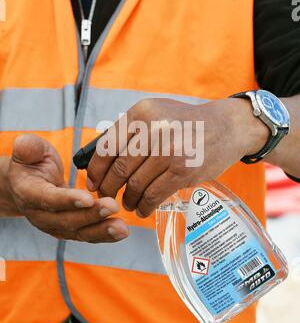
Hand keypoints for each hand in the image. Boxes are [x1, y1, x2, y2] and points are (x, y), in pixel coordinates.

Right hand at [6, 134, 128, 241]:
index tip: (88, 198)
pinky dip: (104, 235)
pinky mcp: (68, 231)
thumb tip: (24, 144)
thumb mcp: (29, 150)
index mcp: (28, 193)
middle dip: (91, 215)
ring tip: (122, 227)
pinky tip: (121, 231)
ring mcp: (54, 226)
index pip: (48, 199)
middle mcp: (40, 215)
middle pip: (67, 219)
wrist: (27, 184)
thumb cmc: (32, 163)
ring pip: (79, 232)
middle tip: (113, 206)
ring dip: (101, 230)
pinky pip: (87, 235)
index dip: (67, 200)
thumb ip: (29, 147)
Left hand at [86, 98, 267, 216]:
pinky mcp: (183, 170)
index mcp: (141, 113)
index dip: (96, 169)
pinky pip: (154, 195)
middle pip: (120, 168)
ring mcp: (169, 150)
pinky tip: (143, 209)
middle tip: (107, 197)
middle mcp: (154, 129)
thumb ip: (131, 132)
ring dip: (128, 199)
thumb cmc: (186, 123)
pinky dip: (144, 206)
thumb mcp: (156, 114)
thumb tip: (100, 161)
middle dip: (109, 188)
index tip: (93, 182)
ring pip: (136, 184)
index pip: (107, 146)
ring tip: (128, 204)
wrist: (227, 127)